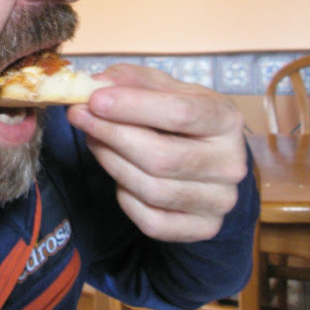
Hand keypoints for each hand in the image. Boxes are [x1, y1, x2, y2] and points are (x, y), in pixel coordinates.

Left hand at [67, 64, 246, 242]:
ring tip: (94, 139)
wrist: (207, 159)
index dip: (132, 107)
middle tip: (79, 116)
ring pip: (152, 189)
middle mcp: (231, 163)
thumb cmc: (179, 119)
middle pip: (162, 157)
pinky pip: (152, 221)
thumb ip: (130, 81)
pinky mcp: (202, 228)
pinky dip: (126, 198)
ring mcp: (219, 200)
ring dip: (111, 162)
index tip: (93, 99)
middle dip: (111, 135)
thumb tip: (94, 85)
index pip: (180, 114)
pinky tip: (119, 176)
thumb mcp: (162, 89)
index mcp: (226, 120)